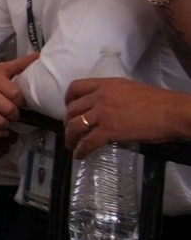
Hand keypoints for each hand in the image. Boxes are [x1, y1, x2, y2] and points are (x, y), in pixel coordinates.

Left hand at [65, 76, 190, 158]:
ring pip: (76, 125)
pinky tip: (80, 155)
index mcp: (106, 84)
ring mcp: (103, 113)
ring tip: (71, 145)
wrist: (172, 112)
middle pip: (73, 109)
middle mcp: (100, 96)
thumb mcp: (130, 89)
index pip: (76, 87)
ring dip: (70, 137)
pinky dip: (81, 150)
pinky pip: (88, 142)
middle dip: (67, 122)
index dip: (68, 100)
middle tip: (70, 131)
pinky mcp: (109, 130)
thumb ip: (114, 95)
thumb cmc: (159, 102)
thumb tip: (108, 106)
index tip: (68, 108)